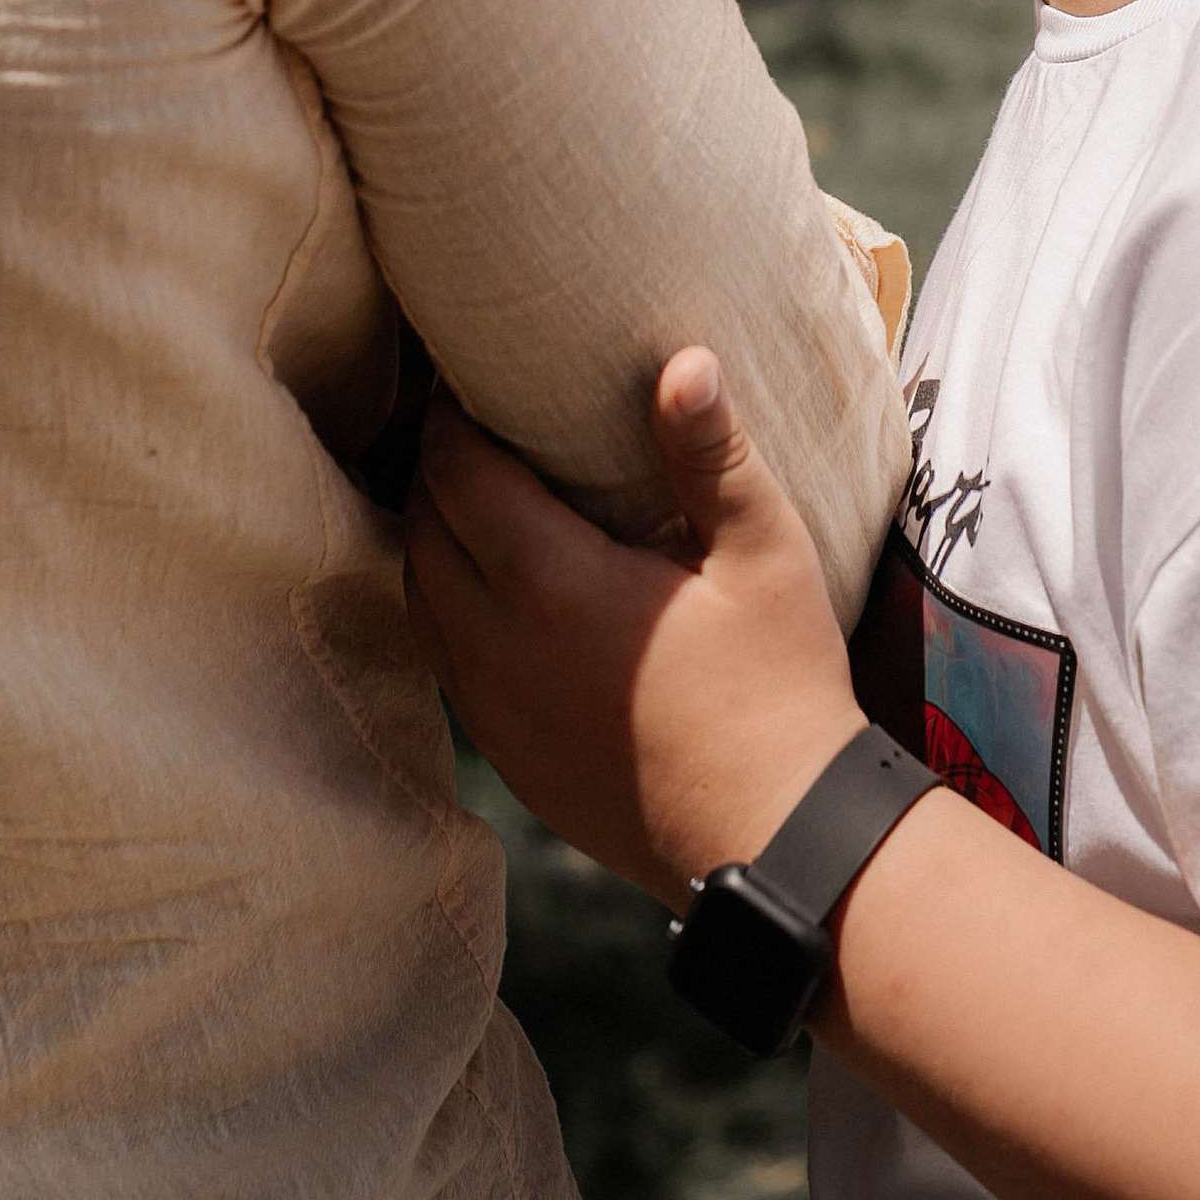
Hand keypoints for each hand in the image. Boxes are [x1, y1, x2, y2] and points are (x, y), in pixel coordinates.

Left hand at [404, 345, 865, 910]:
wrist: (777, 840)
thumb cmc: (780, 685)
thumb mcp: (763, 553)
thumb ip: (711, 453)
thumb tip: (685, 359)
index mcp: (551, 585)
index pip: (456, 472)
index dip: (448, 414)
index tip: (468, 370)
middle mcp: (498, 649)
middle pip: (422, 528)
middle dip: (436, 466)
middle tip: (474, 419)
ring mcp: (494, 713)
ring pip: (419, 598)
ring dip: (434, 538)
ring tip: (477, 493)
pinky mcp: (507, 759)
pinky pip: (444, 662)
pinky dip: (447, 607)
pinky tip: (495, 587)